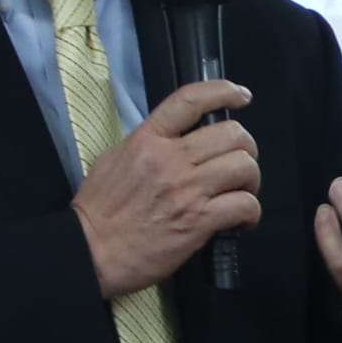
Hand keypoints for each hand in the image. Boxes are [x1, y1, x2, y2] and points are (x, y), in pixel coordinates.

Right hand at [75, 80, 261, 296]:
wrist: (91, 251)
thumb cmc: (99, 212)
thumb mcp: (114, 159)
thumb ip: (147, 144)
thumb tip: (174, 138)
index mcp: (147, 140)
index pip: (191, 100)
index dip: (223, 91)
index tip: (240, 96)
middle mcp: (170, 159)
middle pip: (232, 134)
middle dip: (246, 148)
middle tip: (239, 164)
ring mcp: (186, 189)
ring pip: (244, 166)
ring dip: (251, 180)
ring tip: (241, 192)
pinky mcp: (198, 221)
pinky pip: (244, 205)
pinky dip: (251, 212)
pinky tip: (241, 220)